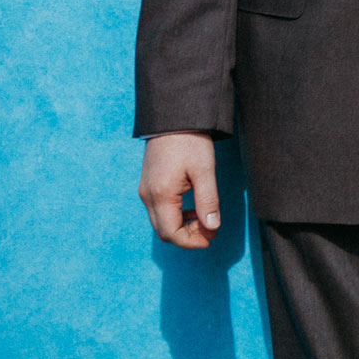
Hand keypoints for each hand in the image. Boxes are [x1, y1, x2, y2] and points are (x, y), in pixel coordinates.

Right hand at [139, 132, 220, 248]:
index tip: (211, 239)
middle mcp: (147, 196)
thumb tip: (213, 227)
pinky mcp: (148, 184)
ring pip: (161, 222)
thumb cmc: (190, 141)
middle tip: (211, 232)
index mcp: (161, 195)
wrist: (174, 117)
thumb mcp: (204, 171)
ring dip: (182, 227)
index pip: (171, 233)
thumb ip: (208, 201)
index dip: (191, 242)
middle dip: (187, 237)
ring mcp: (145, 190)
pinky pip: (159, 210)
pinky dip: (176, 215)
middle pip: (164, 231)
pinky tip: (193, 208)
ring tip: (206, 221)